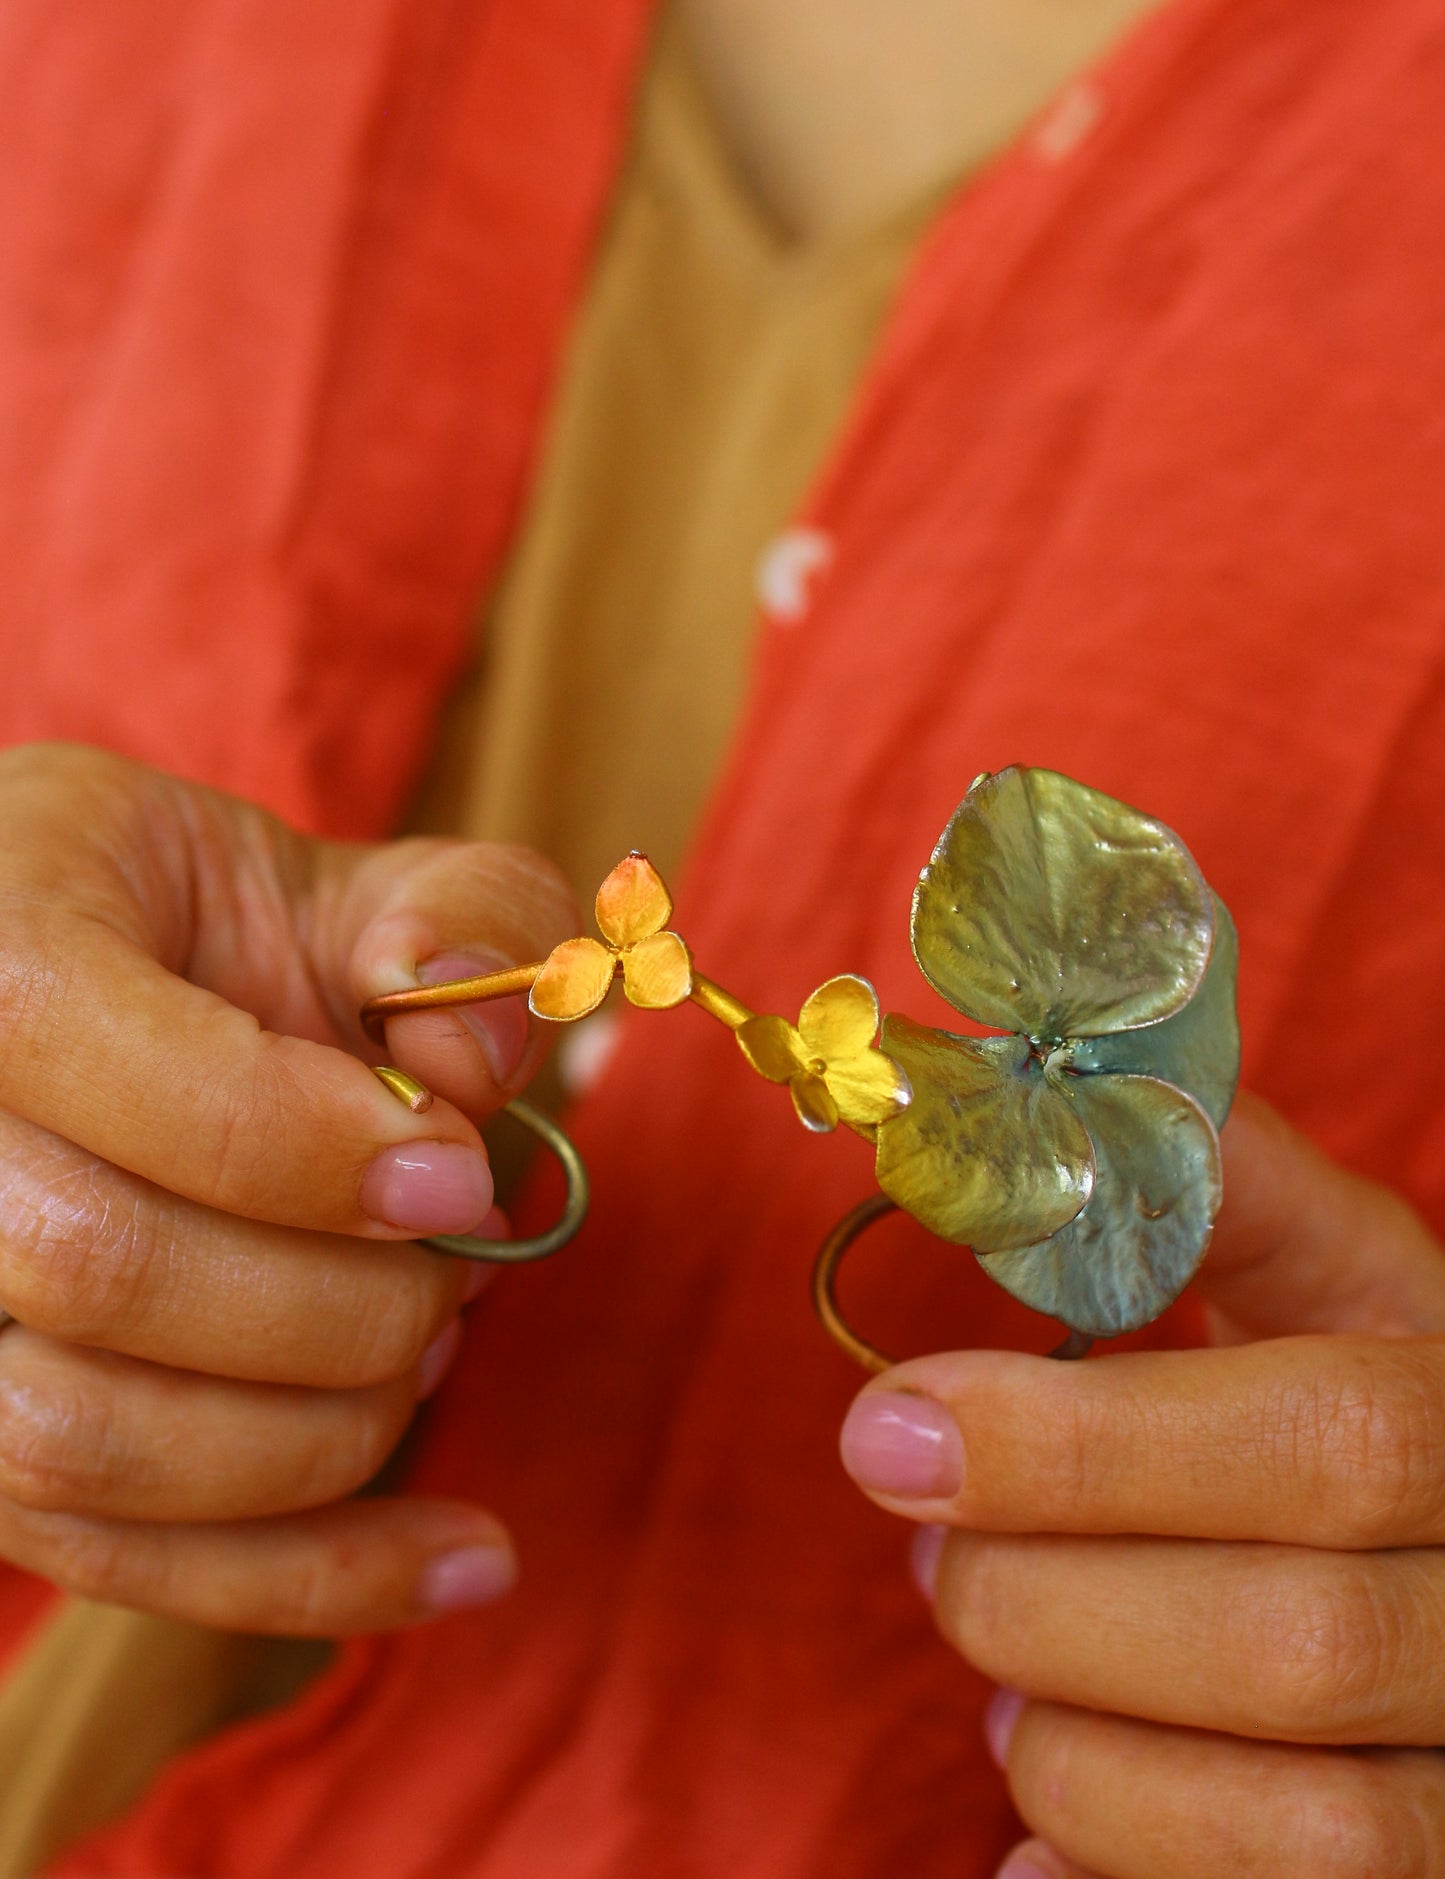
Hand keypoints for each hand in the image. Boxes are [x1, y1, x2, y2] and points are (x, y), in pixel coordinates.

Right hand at [0, 743, 573, 1634]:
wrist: (74, 983)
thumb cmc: (206, 928)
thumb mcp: (346, 875)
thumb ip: (469, 916)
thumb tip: (481, 1054)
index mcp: (4, 955)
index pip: (156, 1092)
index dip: (331, 1156)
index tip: (462, 1178)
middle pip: (106, 1274)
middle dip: (334, 1303)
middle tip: (457, 1266)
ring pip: (81, 1444)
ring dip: (316, 1437)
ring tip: (429, 1350)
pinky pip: (112, 1556)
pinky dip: (307, 1575)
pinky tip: (466, 1554)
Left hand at [839, 1092, 1444, 1878]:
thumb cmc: (1368, 1390)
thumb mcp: (1331, 1271)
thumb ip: (1208, 1183)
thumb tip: (1009, 1094)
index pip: (1323, 1446)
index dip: (1084, 1446)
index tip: (894, 1427)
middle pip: (1291, 1646)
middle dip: (1048, 1599)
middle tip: (932, 1553)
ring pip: (1293, 1829)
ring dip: (1076, 1749)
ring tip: (1006, 1674)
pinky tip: (1032, 1835)